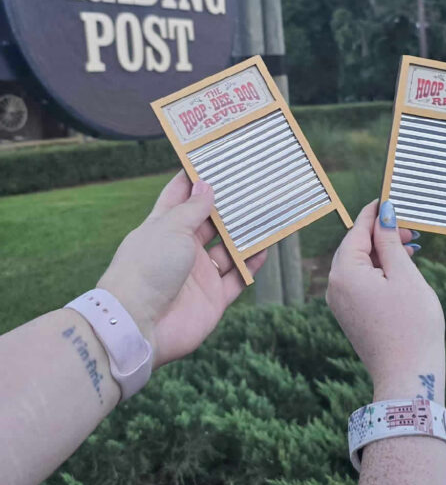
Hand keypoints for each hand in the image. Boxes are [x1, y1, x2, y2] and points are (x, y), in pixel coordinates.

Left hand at [99, 172, 265, 367]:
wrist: (138, 324)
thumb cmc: (146, 267)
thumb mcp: (170, 228)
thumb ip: (193, 209)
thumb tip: (206, 187)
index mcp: (163, 228)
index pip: (179, 197)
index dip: (195, 179)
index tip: (214, 159)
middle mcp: (181, 249)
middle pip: (209, 223)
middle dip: (228, 207)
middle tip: (252, 185)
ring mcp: (198, 275)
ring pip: (228, 251)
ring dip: (246, 235)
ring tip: (267, 214)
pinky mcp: (212, 299)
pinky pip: (238, 278)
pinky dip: (252, 264)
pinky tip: (266, 247)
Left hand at [326, 200, 445, 403]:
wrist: (407, 377)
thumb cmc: (412, 324)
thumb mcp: (405, 275)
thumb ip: (390, 241)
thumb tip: (383, 212)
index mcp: (344, 272)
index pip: (357, 231)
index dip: (376, 213)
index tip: (391, 198)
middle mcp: (335, 286)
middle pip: (355, 247)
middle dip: (382, 235)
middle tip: (411, 231)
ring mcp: (341, 303)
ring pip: (359, 265)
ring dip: (383, 254)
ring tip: (412, 249)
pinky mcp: (350, 316)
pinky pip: (360, 283)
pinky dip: (379, 273)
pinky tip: (401, 271)